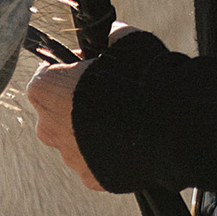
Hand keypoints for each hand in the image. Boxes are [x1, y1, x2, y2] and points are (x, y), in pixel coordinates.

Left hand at [26, 21, 141, 191]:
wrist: (169, 128)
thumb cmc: (142, 80)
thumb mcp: (128, 43)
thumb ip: (112, 38)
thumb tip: (113, 36)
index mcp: (47, 89)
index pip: (46, 75)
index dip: (70, 69)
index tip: (90, 68)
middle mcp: (48, 127)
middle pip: (58, 111)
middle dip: (78, 103)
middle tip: (110, 95)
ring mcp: (69, 157)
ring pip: (76, 139)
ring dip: (94, 130)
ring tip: (128, 120)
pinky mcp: (91, 178)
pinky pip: (96, 162)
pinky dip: (108, 153)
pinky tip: (132, 141)